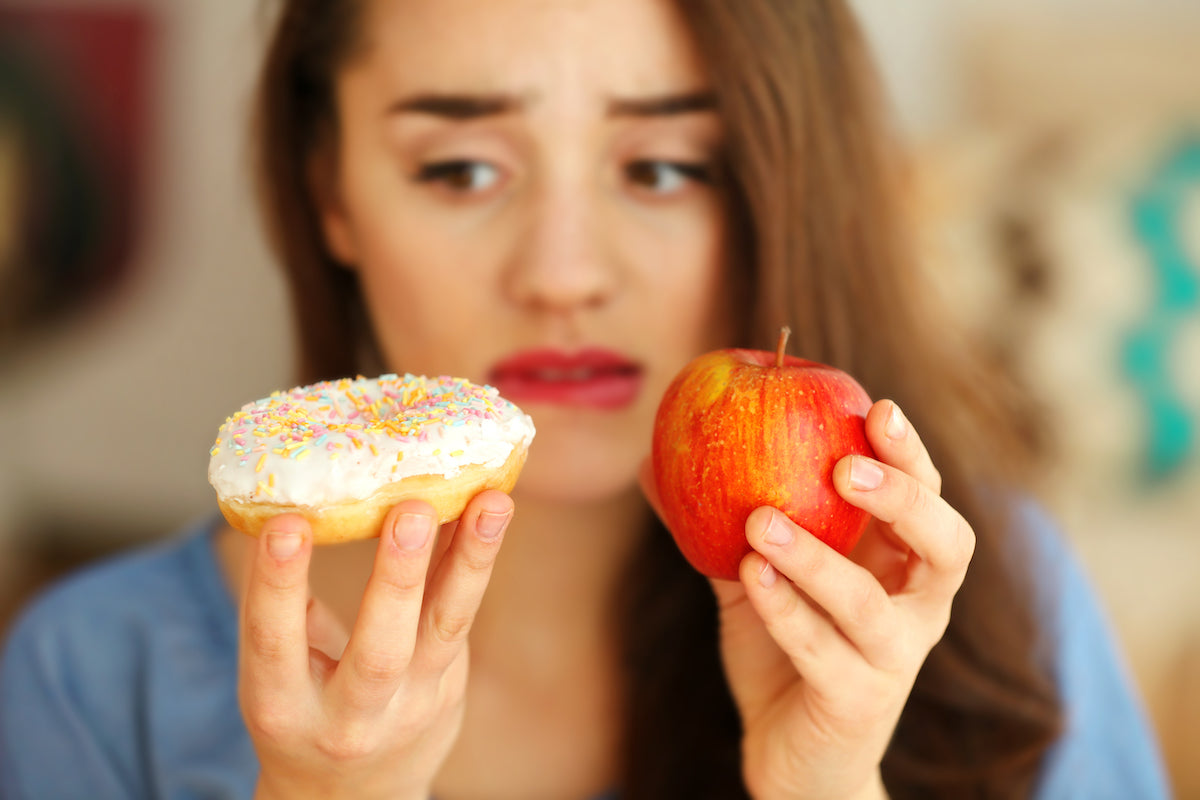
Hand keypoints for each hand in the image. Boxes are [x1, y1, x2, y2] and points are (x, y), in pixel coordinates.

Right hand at [237, 491, 513, 799]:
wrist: (353, 797)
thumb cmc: (301, 706)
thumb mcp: (273, 673)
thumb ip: (283, 605)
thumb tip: (294, 502)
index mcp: (283, 706)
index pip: (275, 642)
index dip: (279, 583)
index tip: (288, 523)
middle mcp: (351, 716)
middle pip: (380, 648)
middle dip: (397, 576)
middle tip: (412, 509)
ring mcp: (412, 706)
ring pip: (446, 629)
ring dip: (472, 560)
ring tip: (492, 503)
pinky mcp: (451, 689)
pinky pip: (460, 615)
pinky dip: (472, 560)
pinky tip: (487, 511)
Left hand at [642, 400, 973, 799]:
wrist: (791, 757)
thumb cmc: (783, 653)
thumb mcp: (752, 578)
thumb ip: (717, 522)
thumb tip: (651, 458)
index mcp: (900, 565)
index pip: (927, 497)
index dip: (909, 453)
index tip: (875, 407)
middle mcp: (915, 609)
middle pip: (946, 544)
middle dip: (903, 497)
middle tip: (845, 466)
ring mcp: (893, 660)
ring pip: (871, 604)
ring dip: (816, 558)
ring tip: (760, 521)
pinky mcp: (857, 703)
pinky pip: (823, 652)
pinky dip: (785, 610)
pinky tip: (748, 574)